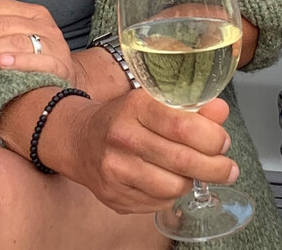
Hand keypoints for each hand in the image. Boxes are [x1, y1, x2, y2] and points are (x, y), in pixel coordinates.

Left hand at [0, 0, 74, 82]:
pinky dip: (18, 61)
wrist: (65, 93)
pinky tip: (0, 65)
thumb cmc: (28, 65)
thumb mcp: (5, 42)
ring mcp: (54, 44)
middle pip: (0, 24)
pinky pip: (38, 61)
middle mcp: (43, 24)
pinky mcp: (61, 66)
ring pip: (14, 40)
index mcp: (29, 12)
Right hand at [56, 91, 236, 214]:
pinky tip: (164, 179)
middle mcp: (122, 137)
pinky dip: (170, 194)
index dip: (212, 137)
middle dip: (215, 168)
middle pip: (184, 161)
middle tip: (227, 168)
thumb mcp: (150, 102)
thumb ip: (188, 107)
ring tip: (190, 171)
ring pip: (175, 187)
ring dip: (191, 181)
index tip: (223, 141)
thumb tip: (221, 110)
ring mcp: (117, 169)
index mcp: (133, 106)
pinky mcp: (116, 196)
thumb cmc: (121, 118)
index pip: (182, 125)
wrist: (77, 139)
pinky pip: (160, 202)